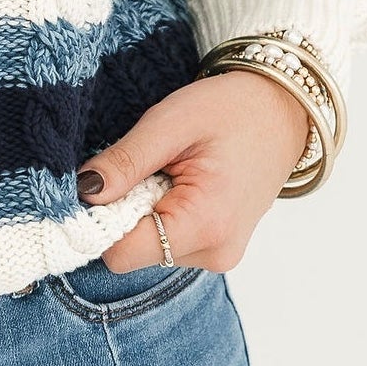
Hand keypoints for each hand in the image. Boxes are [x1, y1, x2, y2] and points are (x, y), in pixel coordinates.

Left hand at [77, 69, 311, 275]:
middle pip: (134, 253)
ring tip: (173, 172)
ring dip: (145, 213)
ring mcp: (220, 256)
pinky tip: (181, 184)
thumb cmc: (233, 109)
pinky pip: (169, 242)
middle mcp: (215, 253)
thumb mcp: (170, 124)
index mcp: (205, 225)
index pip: (121, 254)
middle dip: (126, 212)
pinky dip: (163, 215)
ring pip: (150, 248)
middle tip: (151, 168)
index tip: (109, 182)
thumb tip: (83, 192)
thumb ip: (124, 162)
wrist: (283, 111)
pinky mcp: (218, 248)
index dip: (101, 220)